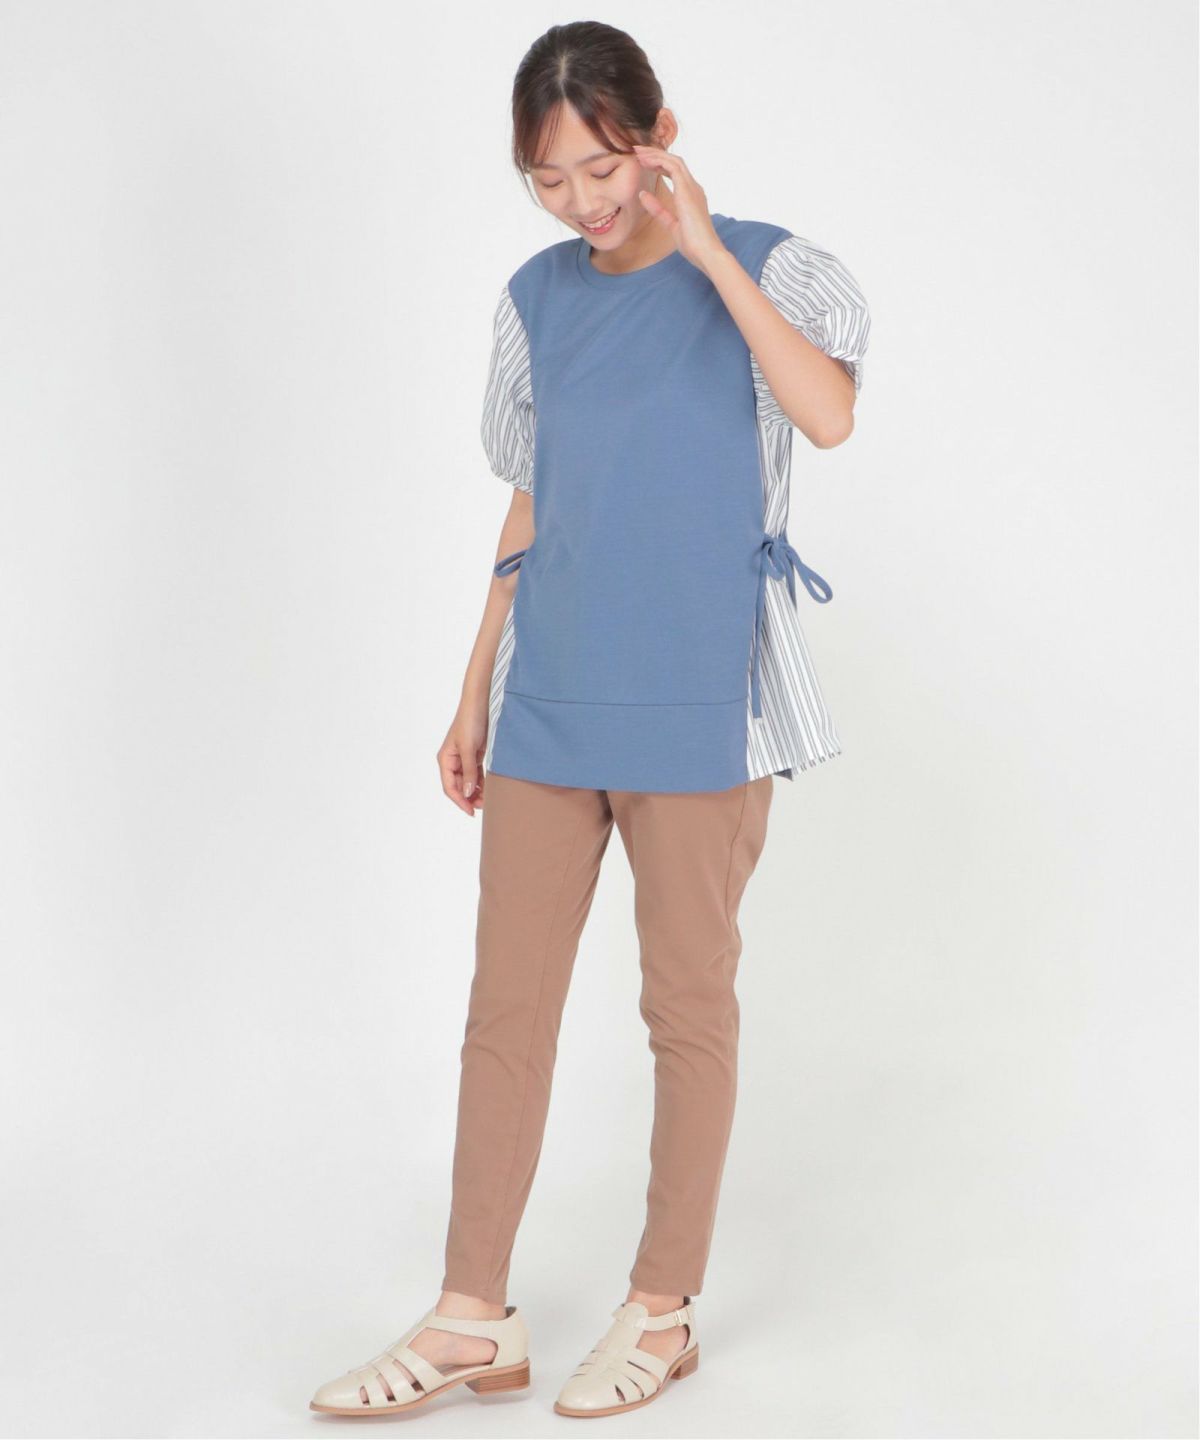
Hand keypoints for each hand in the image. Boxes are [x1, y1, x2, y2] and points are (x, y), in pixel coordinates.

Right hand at [438, 704, 488, 814]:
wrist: (480, 703)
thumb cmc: (470, 721)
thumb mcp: (469, 748)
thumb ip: (469, 771)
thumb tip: (468, 793)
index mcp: (445, 759)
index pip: (449, 787)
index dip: (459, 801)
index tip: (471, 811)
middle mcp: (452, 761)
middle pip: (459, 787)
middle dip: (470, 798)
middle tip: (484, 807)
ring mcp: (464, 758)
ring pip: (468, 782)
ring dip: (477, 792)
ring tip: (489, 800)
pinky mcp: (474, 755)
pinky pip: (476, 774)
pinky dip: (482, 782)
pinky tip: (490, 789)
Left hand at [632, 144, 727, 273]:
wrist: (705, 251)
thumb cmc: (693, 243)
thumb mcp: (671, 224)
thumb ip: (658, 209)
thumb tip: (643, 195)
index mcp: (691, 195)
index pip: (675, 171)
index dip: (659, 164)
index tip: (644, 162)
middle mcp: (693, 187)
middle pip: (674, 161)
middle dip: (655, 154)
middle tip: (637, 151)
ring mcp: (692, 187)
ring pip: (674, 160)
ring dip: (655, 154)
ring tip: (639, 153)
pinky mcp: (688, 190)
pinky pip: (673, 167)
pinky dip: (659, 161)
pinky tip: (646, 161)